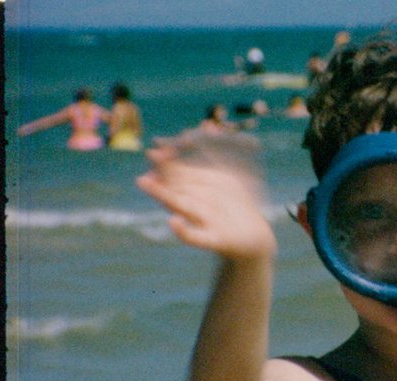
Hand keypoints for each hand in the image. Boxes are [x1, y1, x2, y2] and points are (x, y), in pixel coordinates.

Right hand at [136, 131, 276, 260]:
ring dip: (161, 194)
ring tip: (143, 181)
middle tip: (148, 155)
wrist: (253, 239)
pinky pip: (195, 238)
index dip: (166, 159)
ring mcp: (202, 222)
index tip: (157, 146)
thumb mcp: (225, 179)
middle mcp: (193, 205)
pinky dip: (183, 231)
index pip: (176, 172)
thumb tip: (207, 123)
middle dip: (160, 172)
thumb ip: (213, 156)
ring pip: (179, 206)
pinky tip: (173, 222)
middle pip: (173, 185)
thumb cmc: (232, 207)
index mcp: (194, 191)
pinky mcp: (214, 240)